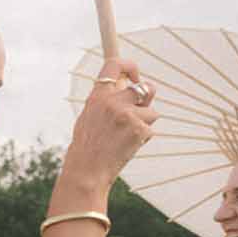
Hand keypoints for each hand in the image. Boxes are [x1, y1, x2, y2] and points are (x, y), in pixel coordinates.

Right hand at [64, 57, 155, 188]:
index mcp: (98, 97)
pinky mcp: (139, 129)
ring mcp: (127, 115)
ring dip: (144, 123)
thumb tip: (127, 88)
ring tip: (125, 137)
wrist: (86, 170)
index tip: (135, 75)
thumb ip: (106, 101)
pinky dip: (142, 138)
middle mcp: (113, 102)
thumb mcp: (89, 116)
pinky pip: (150, 129)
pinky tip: (127, 146)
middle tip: (140, 109)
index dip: (130, 66)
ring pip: (151, 112)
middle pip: (146, 88)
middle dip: (148, 98)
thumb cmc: (87, 146)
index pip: (115, 66)